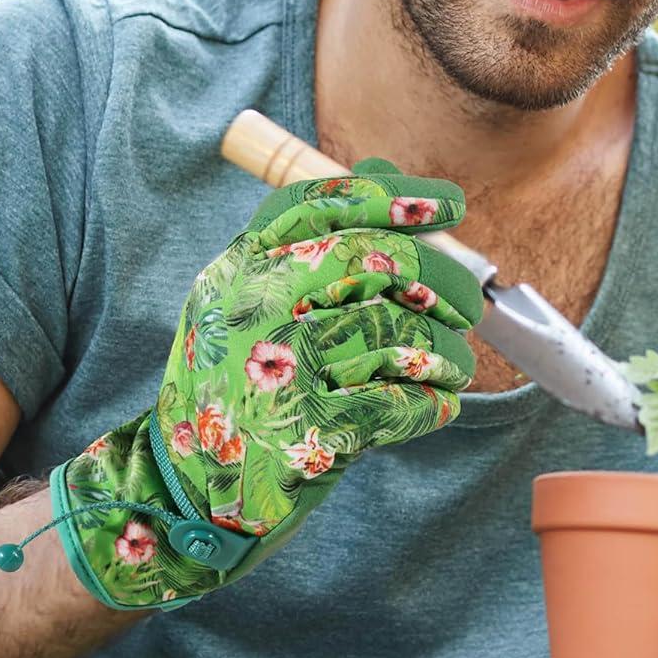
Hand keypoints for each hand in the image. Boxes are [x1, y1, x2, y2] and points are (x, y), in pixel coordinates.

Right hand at [38, 158, 482, 610]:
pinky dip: (430, 405)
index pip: (321, 206)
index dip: (394, 198)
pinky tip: (435, 406)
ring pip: (398, 338)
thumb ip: (311, 242)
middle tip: (470, 304)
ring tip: (454, 366)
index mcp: (240, 268)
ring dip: (445, 353)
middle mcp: (254, 309)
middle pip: (373, 263)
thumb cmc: (237, 386)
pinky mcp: (310, 433)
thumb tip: (381, 170)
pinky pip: (400, 404)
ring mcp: (281, 370)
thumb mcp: (251, 301)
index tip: (450, 206)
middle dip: (441, 280)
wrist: (188, 487)